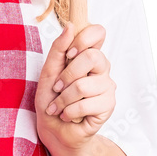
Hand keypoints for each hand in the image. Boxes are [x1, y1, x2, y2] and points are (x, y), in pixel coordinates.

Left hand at [35, 21, 115, 149]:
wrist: (53, 129)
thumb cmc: (50, 100)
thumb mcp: (48, 72)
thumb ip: (58, 49)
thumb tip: (70, 26)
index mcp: (88, 56)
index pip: (98, 32)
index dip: (83, 39)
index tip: (69, 55)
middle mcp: (101, 69)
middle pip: (93, 57)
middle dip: (67, 75)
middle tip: (57, 88)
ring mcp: (107, 87)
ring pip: (84, 85)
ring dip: (63, 99)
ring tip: (59, 106)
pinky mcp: (108, 106)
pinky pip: (86, 103)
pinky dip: (69, 111)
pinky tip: (67, 115)